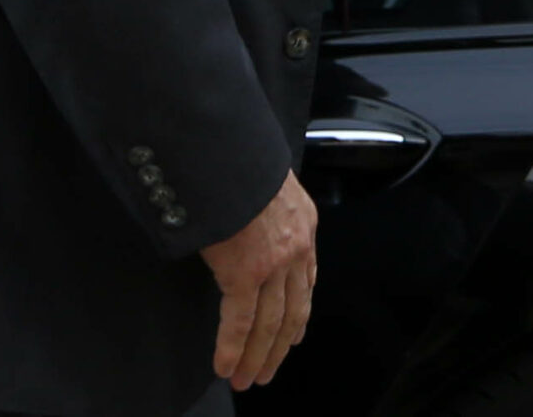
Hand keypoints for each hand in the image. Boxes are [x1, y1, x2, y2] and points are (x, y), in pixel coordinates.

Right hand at [200, 170, 317, 389]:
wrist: (232, 153)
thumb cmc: (242, 159)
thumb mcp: (269, 180)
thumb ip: (267, 208)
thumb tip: (248, 219)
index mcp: (304, 224)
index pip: (307, 280)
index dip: (299, 313)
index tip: (294, 335)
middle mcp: (296, 249)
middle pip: (292, 312)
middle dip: (278, 347)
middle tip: (267, 372)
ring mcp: (272, 264)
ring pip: (269, 324)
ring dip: (257, 356)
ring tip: (247, 379)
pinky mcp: (245, 272)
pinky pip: (239, 321)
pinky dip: (232, 348)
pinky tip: (226, 367)